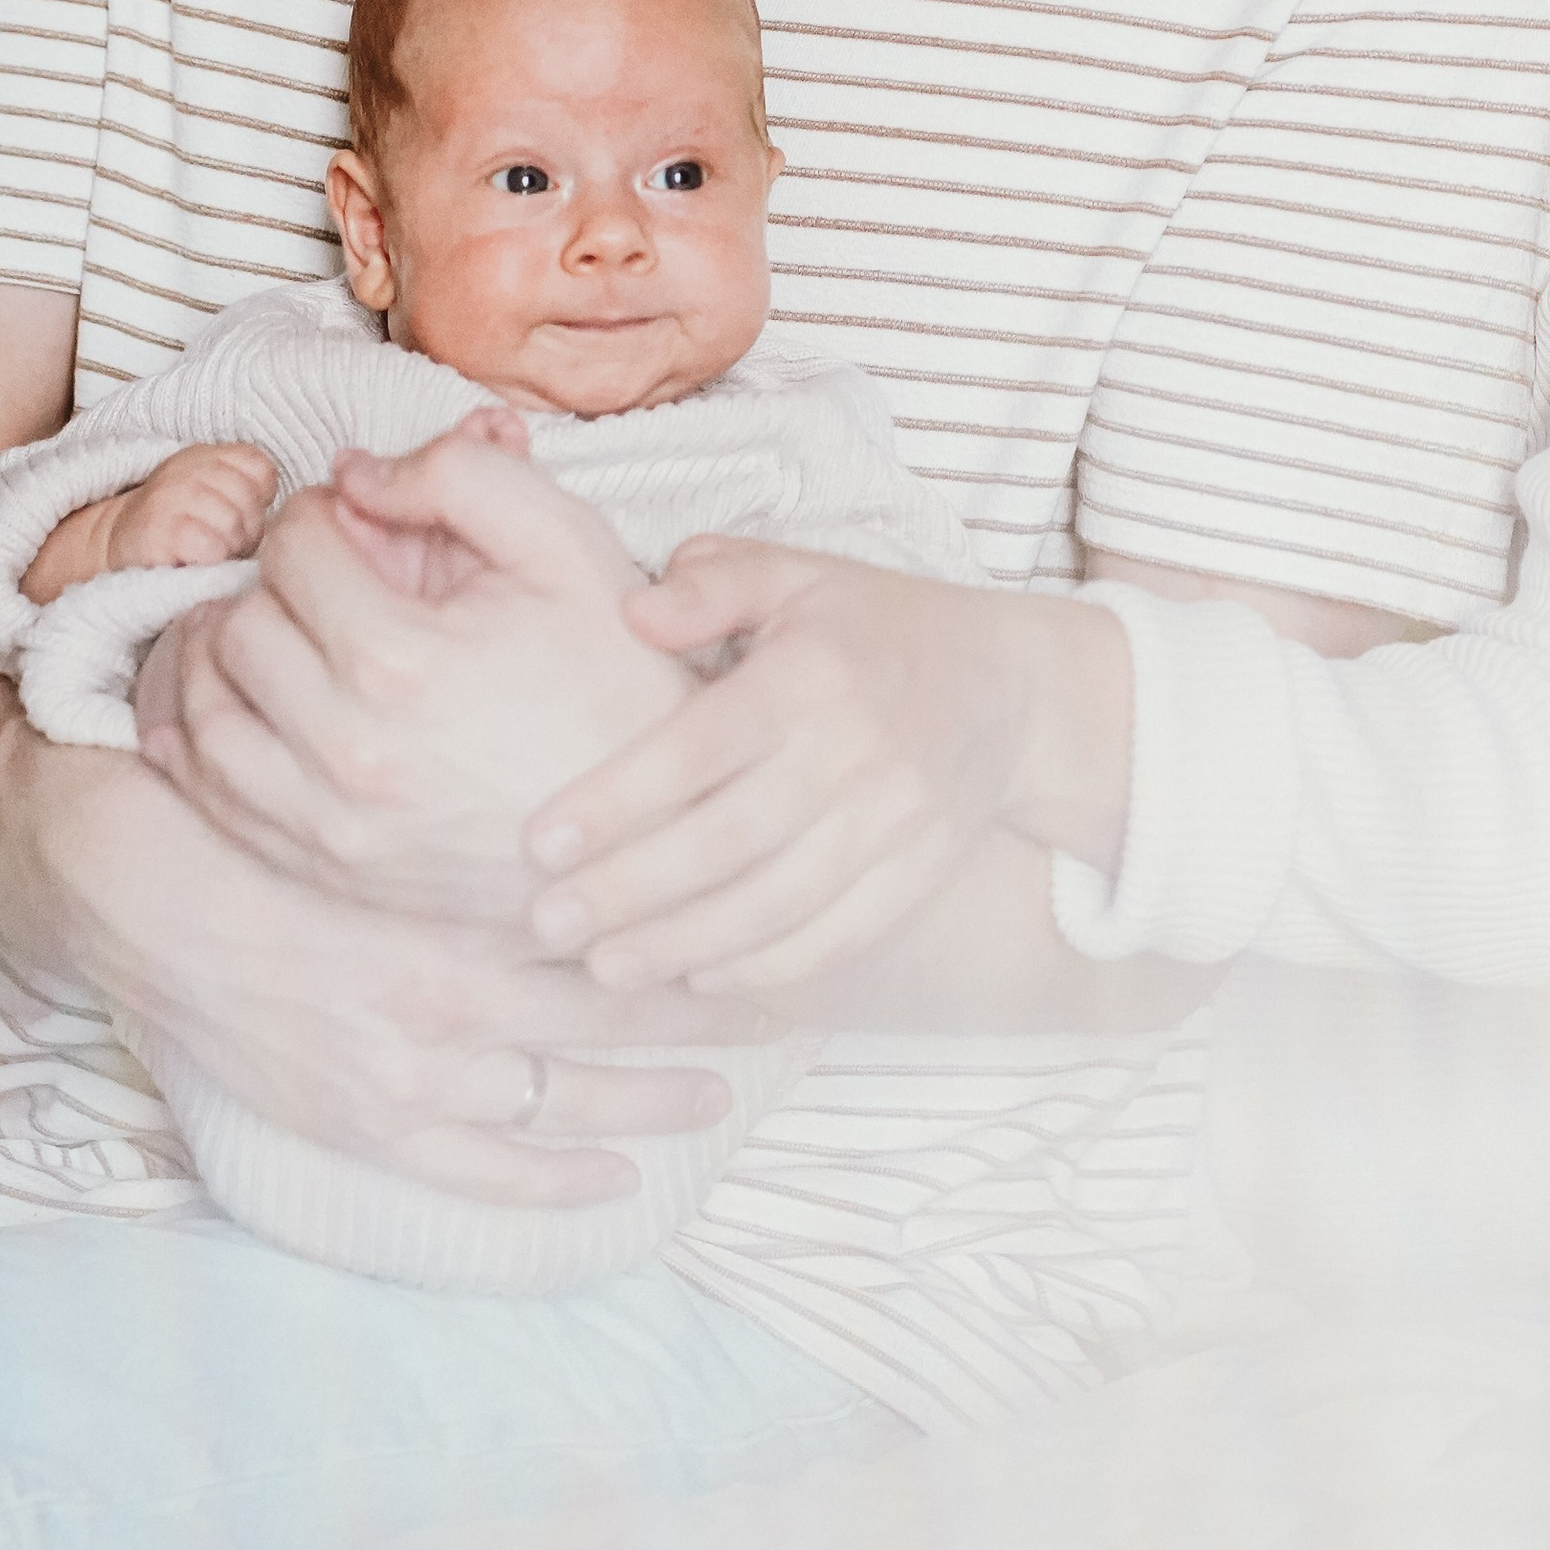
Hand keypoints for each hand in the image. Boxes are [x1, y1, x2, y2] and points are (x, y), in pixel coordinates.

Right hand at [20, 439, 279, 604]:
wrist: (114, 553)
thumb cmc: (182, 532)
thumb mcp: (221, 496)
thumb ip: (256, 492)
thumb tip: (308, 509)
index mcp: (210, 453)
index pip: (262, 472)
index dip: (254, 502)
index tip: (230, 515)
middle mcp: (189, 465)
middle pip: (252, 503)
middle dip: (242, 530)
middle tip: (212, 539)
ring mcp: (172, 494)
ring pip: (234, 526)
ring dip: (224, 548)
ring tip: (199, 550)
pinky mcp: (159, 528)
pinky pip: (210, 547)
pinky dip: (206, 561)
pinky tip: (188, 560)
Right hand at [24, 732, 746, 1208]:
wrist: (156, 905)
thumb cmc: (274, 840)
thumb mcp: (394, 823)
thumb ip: (483, 832)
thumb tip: (580, 812)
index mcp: (459, 913)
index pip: (608, 931)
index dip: (684, 933)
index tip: (751, 925)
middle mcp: (449, 1003)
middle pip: (606, 1015)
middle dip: (696, 1018)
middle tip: (776, 1014)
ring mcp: (413, 1080)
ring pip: (562, 1100)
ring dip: (647, 1101)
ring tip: (719, 1096)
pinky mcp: (372, 1128)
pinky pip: (484, 1174)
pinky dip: (555, 1183)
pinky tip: (618, 1181)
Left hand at [144, 424, 693, 920]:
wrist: (656, 827)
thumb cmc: (618, 680)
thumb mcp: (568, 544)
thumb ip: (461, 474)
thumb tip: (357, 473)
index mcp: (397, 659)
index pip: (295, 548)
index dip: (321, 513)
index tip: (356, 518)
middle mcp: (344, 750)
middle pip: (237, 625)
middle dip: (272, 580)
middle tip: (320, 574)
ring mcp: (327, 823)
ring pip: (200, 716)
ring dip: (212, 656)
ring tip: (255, 625)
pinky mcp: (325, 868)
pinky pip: (210, 798)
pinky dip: (193, 741)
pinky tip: (223, 703)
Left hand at [519, 540, 1128, 995]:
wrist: (1011, 687)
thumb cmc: (874, 625)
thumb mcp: (798, 573)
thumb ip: (713, 582)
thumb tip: (632, 612)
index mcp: (811, 671)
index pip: (699, 747)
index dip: (616, 800)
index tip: (537, 843)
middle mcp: (856, 750)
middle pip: (730, 839)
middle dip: (631, 891)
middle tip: (546, 925)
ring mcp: (895, 820)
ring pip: (780, 902)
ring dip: (687, 944)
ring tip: (605, 969)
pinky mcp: (919, 871)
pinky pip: (841, 934)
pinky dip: (771, 967)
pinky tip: (702, 976)